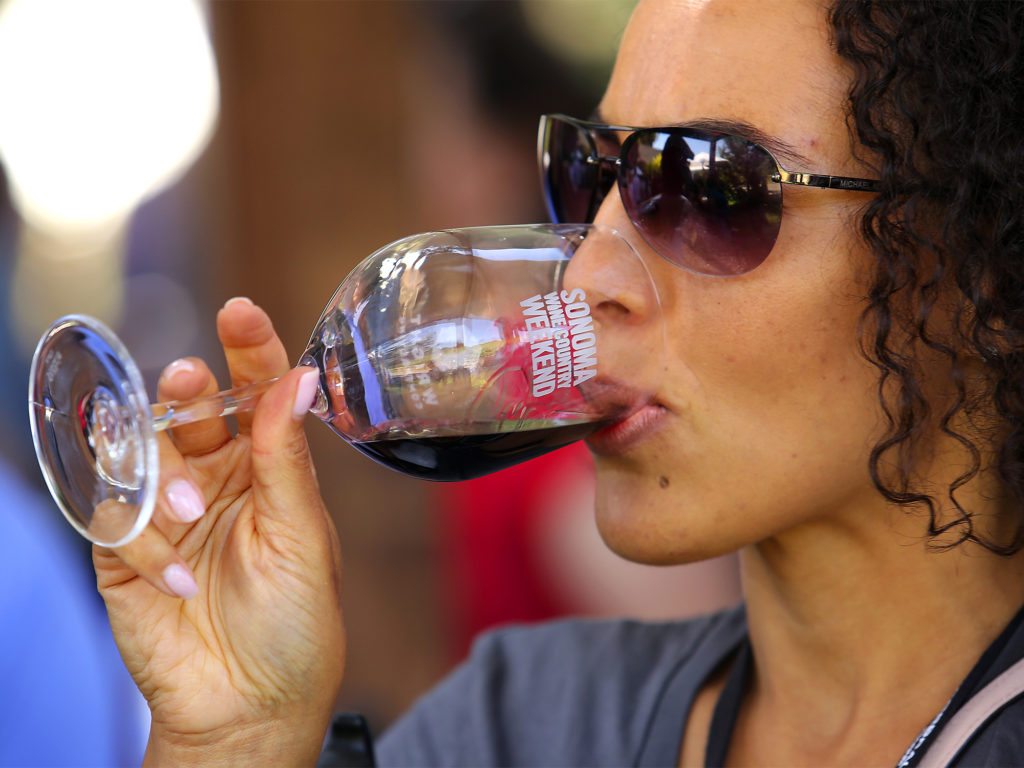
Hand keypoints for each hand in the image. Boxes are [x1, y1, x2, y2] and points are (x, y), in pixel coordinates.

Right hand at [94, 298, 344, 764]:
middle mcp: (215, 478)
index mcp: (267, 468)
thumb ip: (288, 461)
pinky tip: (177, 581)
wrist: (250, 707)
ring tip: (191, 517)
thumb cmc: (296, 624)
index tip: (241, 312)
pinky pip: (114, 515)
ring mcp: (166, 510)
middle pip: (188, 408)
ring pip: (142, 452)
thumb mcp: (303, 539)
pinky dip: (143, 542)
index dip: (250, 351)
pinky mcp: (122, 548)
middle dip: (187, 389)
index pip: (256, 394)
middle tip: (190, 382)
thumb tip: (298, 381)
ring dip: (164, 477)